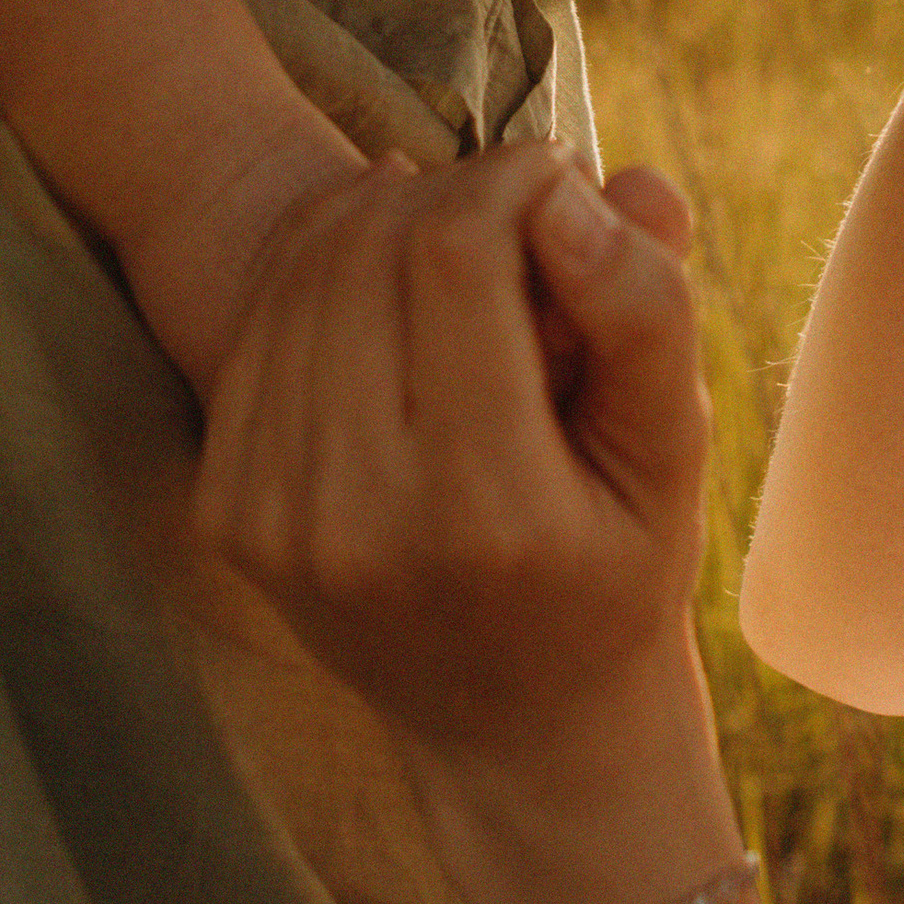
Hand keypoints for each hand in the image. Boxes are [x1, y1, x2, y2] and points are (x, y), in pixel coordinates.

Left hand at [194, 144, 710, 782]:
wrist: (518, 722)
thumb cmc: (617, 565)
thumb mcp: (675, 453)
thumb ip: (645, 312)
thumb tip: (582, 184)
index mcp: (486, 510)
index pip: (455, 259)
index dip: (511, 181)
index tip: (563, 181)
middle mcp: (358, 520)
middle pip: (370, 250)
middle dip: (453, 190)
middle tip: (519, 205)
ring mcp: (276, 520)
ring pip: (307, 273)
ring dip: (387, 218)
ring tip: (465, 237)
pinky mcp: (228, 513)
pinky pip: (261, 326)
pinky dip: (327, 270)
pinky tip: (394, 274)